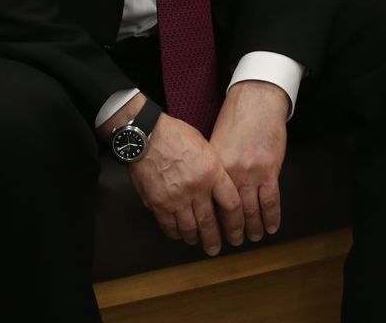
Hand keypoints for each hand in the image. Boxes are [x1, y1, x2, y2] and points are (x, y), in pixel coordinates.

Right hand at [120, 98, 243, 255]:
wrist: (147, 136)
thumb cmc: (177, 136)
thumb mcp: (206, 147)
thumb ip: (215, 170)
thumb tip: (220, 188)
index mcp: (213, 173)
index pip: (232, 205)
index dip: (236, 222)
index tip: (238, 230)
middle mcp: (197, 189)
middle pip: (210, 222)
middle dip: (215, 238)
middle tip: (217, 249)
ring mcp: (176, 199)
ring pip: (189, 228)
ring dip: (196, 238)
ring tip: (199, 243)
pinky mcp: (157, 204)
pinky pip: (169, 226)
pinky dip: (175, 233)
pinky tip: (179, 234)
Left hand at [210, 80, 289, 245]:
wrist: (256, 102)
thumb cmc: (234, 121)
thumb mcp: (213, 145)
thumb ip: (211, 170)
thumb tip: (205, 194)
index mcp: (213, 169)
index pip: (211, 204)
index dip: (212, 222)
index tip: (211, 234)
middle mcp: (230, 174)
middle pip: (230, 212)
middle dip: (232, 231)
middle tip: (233, 242)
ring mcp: (251, 173)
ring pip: (251, 210)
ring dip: (252, 227)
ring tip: (253, 238)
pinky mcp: (270, 170)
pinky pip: (271, 200)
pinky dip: (272, 216)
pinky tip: (272, 226)